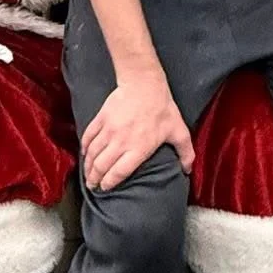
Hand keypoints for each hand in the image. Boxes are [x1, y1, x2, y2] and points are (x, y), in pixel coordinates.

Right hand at [82, 76, 194, 192]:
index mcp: (138, 149)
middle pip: (101, 166)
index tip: (105, 189)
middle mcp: (120, 142)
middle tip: (93, 186)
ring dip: (87, 167)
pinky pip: (88, 137)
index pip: (118, 172)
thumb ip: (185, 153)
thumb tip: (188, 170)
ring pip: (92, 153)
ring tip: (87, 175)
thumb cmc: (162, 108)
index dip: (109, 183)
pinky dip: (84, 148)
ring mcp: (108, 130)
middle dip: (94, 179)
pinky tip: (85, 154)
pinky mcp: (101, 119)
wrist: (144, 83)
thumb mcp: (178, 131)